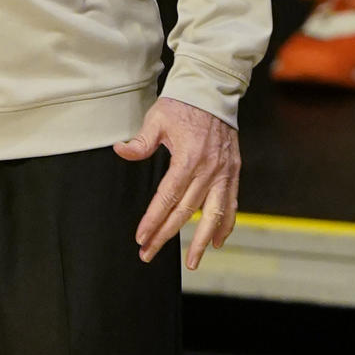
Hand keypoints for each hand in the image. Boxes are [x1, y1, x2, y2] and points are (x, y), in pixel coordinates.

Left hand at [113, 97, 239, 270]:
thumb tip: (121, 151)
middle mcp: (208, 169)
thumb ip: (141, 141)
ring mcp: (224, 173)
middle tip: (149, 253)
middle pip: (186, 212)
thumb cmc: (182, 104)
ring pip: (214, 215)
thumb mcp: (157, 118)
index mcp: (187, 158)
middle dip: (166, 235)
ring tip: (193, 262)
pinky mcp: (233, 172)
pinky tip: (217, 241)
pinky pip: (231, 204)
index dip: (154, 219)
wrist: (213, 91)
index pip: (167, 197)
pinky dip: (225, 225)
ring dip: (202, 241)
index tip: (141, 237)